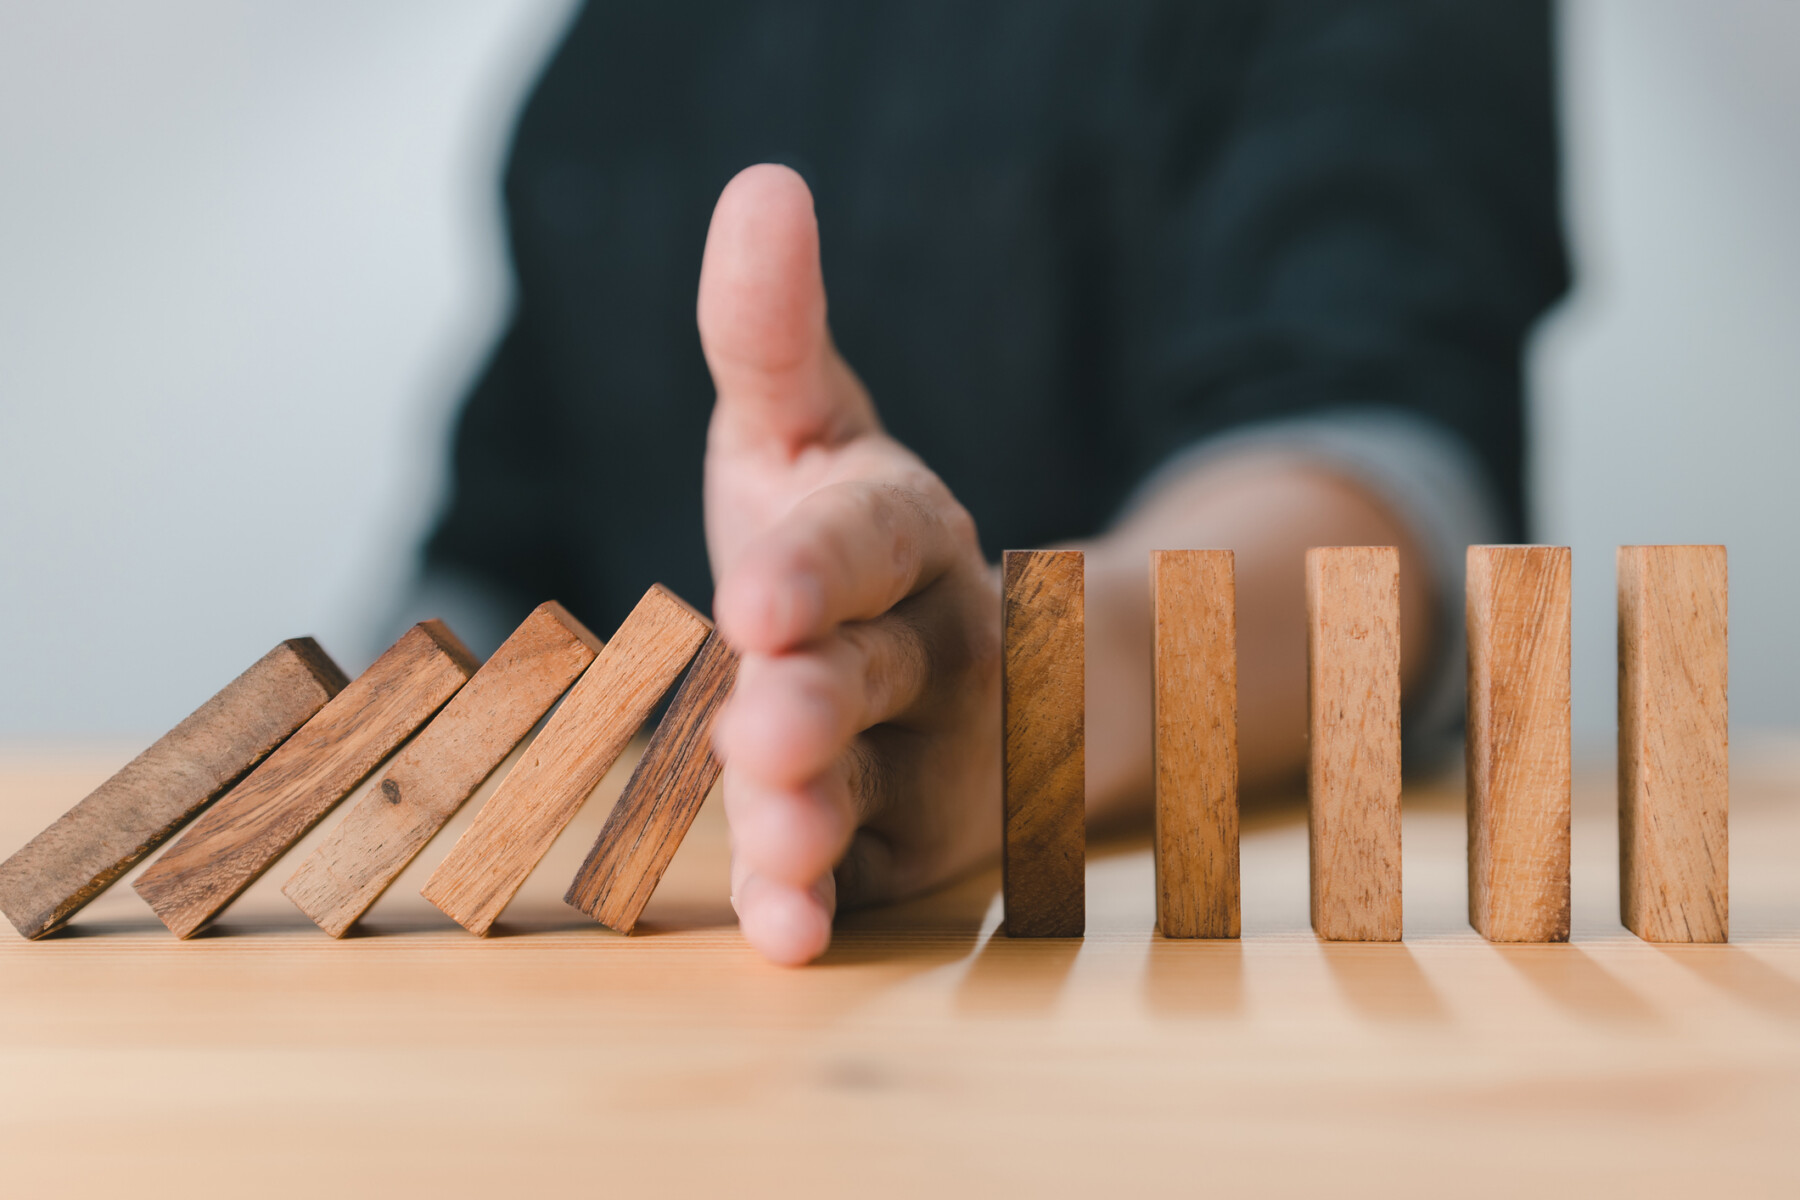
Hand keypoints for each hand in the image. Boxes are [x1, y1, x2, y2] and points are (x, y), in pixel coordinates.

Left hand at [698, 165, 1001, 965]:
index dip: (814, 568)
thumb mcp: (804, 433)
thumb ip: (771, 335)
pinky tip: (781, 934)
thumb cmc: (838, 537)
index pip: (861, 540)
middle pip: (872, 671)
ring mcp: (925, 749)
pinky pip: (864, 873)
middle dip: (817, 701)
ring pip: (875, 782)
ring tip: (772, 842)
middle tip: (763, 730)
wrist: (944, 658)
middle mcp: (928, 641)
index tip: (754, 597)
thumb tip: (761, 184)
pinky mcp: (904, 838)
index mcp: (896, 531)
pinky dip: (823, 904)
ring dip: (820, 815)